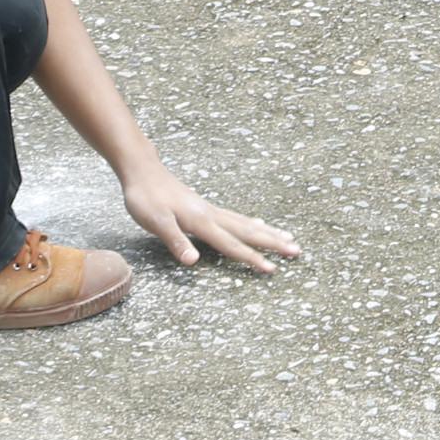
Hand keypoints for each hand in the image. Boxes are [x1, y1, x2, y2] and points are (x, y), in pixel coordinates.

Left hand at [119, 162, 299, 271]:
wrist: (143, 170)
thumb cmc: (146, 197)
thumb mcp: (155, 221)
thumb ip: (175, 241)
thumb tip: (194, 261)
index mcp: (201, 221)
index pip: (231, 244)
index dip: (251, 258)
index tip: (272, 269)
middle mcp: (211, 214)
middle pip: (248, 231)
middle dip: (273, 243)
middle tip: (297, 250)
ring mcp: (210, 209)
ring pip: (246, 223)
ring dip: (268, 232)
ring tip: (288, 238)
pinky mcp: (206, 208)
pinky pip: (237, 218)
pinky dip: (253, 223)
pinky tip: (258, 224)